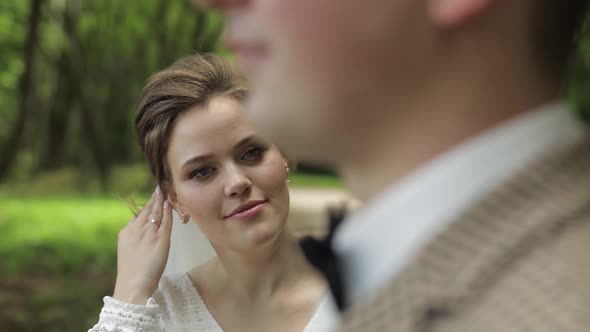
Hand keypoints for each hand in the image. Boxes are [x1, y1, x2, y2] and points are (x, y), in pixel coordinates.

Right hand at [113, 187, 172, 303]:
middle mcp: (137, 229)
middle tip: (160, 187)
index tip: (152, 197)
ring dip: (162, 201)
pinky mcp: (161, 239)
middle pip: (148, 209)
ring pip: (157, 212)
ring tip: (166, 191)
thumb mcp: (127, 250)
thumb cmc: (131, 272)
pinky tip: (170, 204)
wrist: (133, 284)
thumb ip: (134, 237)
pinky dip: (168, 211)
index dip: (147, 205)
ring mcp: (149, 233)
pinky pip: (166, 221)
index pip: (138, 214)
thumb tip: (143, 229)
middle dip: (155, 198)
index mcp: (126, 232)